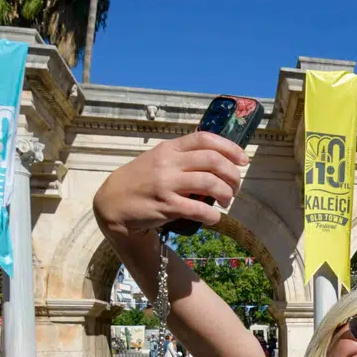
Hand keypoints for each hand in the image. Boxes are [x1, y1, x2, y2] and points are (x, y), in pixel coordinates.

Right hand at [93, 131, 248, 238]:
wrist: (113, 203)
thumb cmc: (140, 181)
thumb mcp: (158, 159)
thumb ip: (182, 156)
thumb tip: (216, 159)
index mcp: (169, 148)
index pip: (205, 139)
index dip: (230, 148)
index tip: (243, 160)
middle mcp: (169, 162)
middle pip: (213, 161)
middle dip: (232, 175)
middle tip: (235, 187)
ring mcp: (167, 184)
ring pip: (210, 184)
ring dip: (226, 194)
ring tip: (226, 201)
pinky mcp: (166, 206)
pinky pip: (199, 210)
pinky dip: (213, 215)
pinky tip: (214, 217)